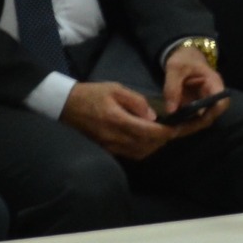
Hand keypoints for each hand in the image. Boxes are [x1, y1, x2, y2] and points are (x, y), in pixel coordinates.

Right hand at [59, 80, 173, 159]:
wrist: (65, 106)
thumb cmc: (91, 93)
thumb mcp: (115, 89)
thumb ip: (136, 101)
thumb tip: (152, 116)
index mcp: (118, 120)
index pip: (149, 132)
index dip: (166, 132)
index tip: (177, 127)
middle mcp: (115, 137)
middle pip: (147, 145)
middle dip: (163, 139)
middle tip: (173, 129)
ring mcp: (110, 146)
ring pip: (141, 153)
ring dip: (154, 146)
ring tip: (161, 134)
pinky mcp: (107, 150)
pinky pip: (131, 154)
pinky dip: (143, 149)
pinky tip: (146, 139)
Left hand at [160, 44, 229, 126]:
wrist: (182, 56)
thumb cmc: (182, 59)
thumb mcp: (174, 69)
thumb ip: (172, 88)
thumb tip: (171, 111)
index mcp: (213, 82)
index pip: (221, 101)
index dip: (213, 113)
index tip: (195, 119)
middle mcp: (212, 94)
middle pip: (212, 114)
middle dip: (198, 123)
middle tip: (179, 130)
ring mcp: (204, 101)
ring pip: (203, 119)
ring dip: (190, 125)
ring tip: (174, 130)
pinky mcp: (196, 106)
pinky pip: (193, 117)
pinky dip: (185, 122)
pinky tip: (173, 126)